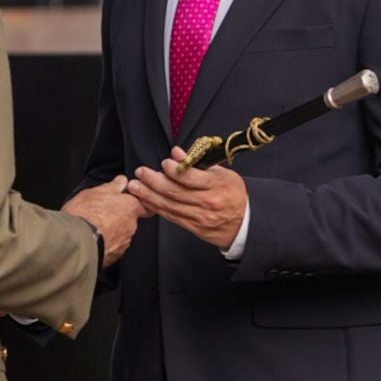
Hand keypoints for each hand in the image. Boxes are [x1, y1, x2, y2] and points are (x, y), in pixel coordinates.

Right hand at [63, 176, 147, 265]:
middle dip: (119, 218)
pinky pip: (113, 248)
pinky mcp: (114, 256)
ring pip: (121, 235)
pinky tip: (93, 239)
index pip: (144, 206)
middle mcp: (131, 226)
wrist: (75, 241)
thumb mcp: (96, 192)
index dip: (136, 204)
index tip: (127, 203)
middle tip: (102, 214)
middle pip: (130, 221)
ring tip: (94, 227)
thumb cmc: (84, 215)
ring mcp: (124, 243)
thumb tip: (121, 181)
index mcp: (130, 207)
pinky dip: (106, 244)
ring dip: (111, 232)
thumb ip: (113, 186)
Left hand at [128, 147, 248, 251]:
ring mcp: (200, 217)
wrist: (245, 222)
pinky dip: (156, 208)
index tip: (164, 163)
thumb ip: (198, 163)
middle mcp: (208, 202)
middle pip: (175, 192)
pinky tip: (145, 200)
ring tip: (135, 186)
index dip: (174, 170)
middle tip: (140, 172)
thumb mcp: (222, 173)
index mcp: (217, 185)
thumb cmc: (233, 193)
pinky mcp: (194, 227)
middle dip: (153, 181)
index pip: (191, 177)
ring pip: (169, 206)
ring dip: (149, 195)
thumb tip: (177, 153)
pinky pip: (171, 217)